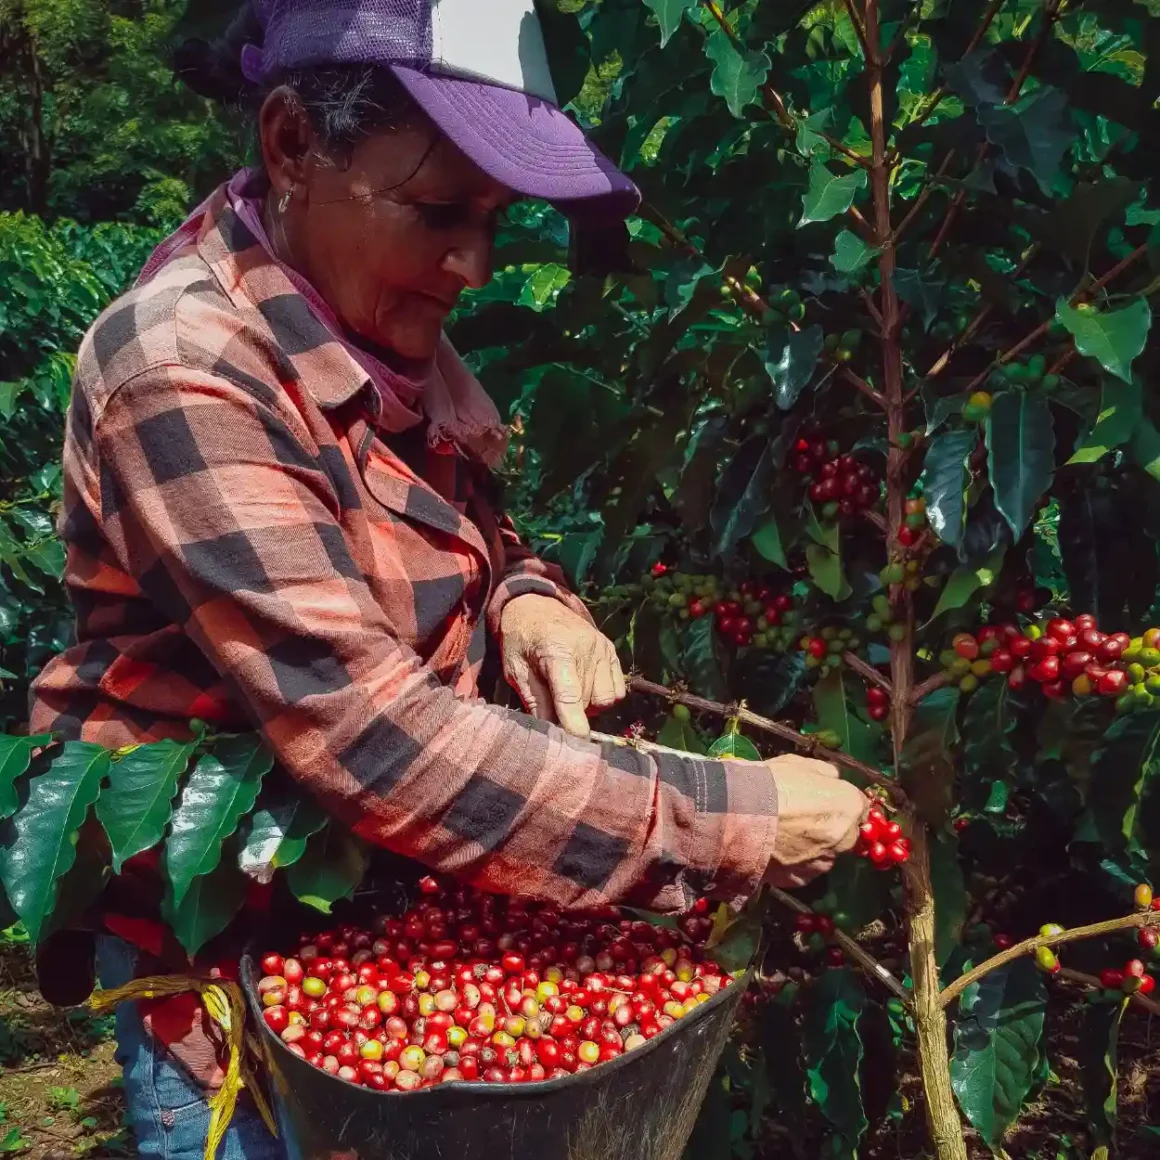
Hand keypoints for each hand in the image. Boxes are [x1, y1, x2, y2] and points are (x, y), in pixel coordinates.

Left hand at [500, 594, 625, 738]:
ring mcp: (603, 648)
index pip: (571, 696)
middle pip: (589, 702)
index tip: (575, 748)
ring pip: (606, 699)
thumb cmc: (521, 639)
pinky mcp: (611, 651)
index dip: (574, 725)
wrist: (536, 605)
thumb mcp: (516, 669)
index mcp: (557, 650)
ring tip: (569, 694)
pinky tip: (584, 686)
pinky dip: (602, 695)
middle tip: (554, 707)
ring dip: (589, 705)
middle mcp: (587, 648)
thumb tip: (551, 734)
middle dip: (573, 713)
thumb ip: (534, 700)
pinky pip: (616, 689)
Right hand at [763, 755, 867, 887]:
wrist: (735, 816)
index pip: (860, 806)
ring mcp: (823, 863)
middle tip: (802, 818)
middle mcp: (844, 838)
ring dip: (813, 846)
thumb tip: (833, 779)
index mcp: (848, 805)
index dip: (842, 803)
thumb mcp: (798, 764)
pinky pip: (804, 869)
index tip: (828, 801)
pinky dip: (794, 862)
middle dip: (831, 827)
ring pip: (825, 854)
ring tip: (783, 835)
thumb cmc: (768, 784)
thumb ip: (824, 773)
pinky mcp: (801, 880)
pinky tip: (775, 849)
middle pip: (846, 833)